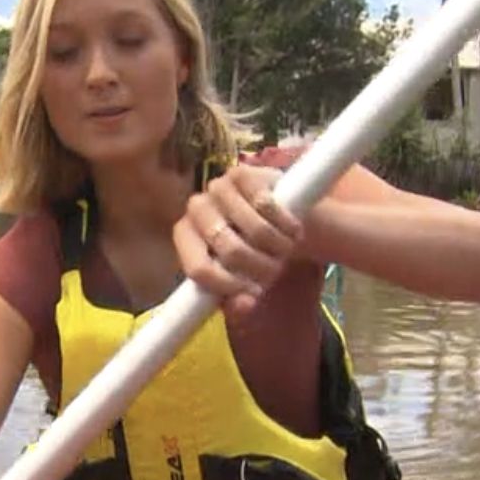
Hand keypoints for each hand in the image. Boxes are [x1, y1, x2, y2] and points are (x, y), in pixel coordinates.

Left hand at [174, 163, 304, 317]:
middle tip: (276, 272)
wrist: (284, 217)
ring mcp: (217, 188)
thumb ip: (238, 298)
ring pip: (253, 229)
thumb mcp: (247, 280)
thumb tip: (243, 306)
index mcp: (186, 238)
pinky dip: (285, 224)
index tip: (252, 293)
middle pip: (230, 250)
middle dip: (260, 268)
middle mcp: (195, 210)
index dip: (227, 285)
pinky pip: (266, 204)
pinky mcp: (241, 173)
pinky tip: (293, 230)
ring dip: (278, 247)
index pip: (199, 269)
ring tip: (286, 251)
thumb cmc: (258, 251)